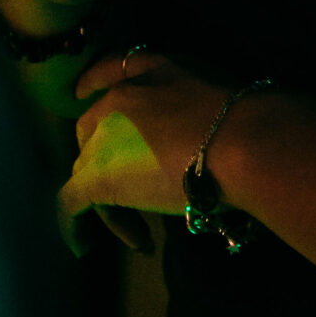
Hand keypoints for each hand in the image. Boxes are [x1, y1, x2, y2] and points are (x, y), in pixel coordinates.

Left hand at [61, 50, 227, 254]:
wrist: (241, 144)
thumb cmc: (245, 122)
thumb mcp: (218, 94)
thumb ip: (195, 107)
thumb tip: (201, 139)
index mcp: (152, 71)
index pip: (111, 70)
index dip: (94, 83)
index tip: (84, 92)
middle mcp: (120, 98)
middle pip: (93, 131)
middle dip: (106, 161)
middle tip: (138, 194)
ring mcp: (105, 136)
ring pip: (87, 171)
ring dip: (109, 200)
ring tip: (138, 232)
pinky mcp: (98, 177)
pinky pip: (69, 203)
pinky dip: (71, 225)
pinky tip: (81, 246)